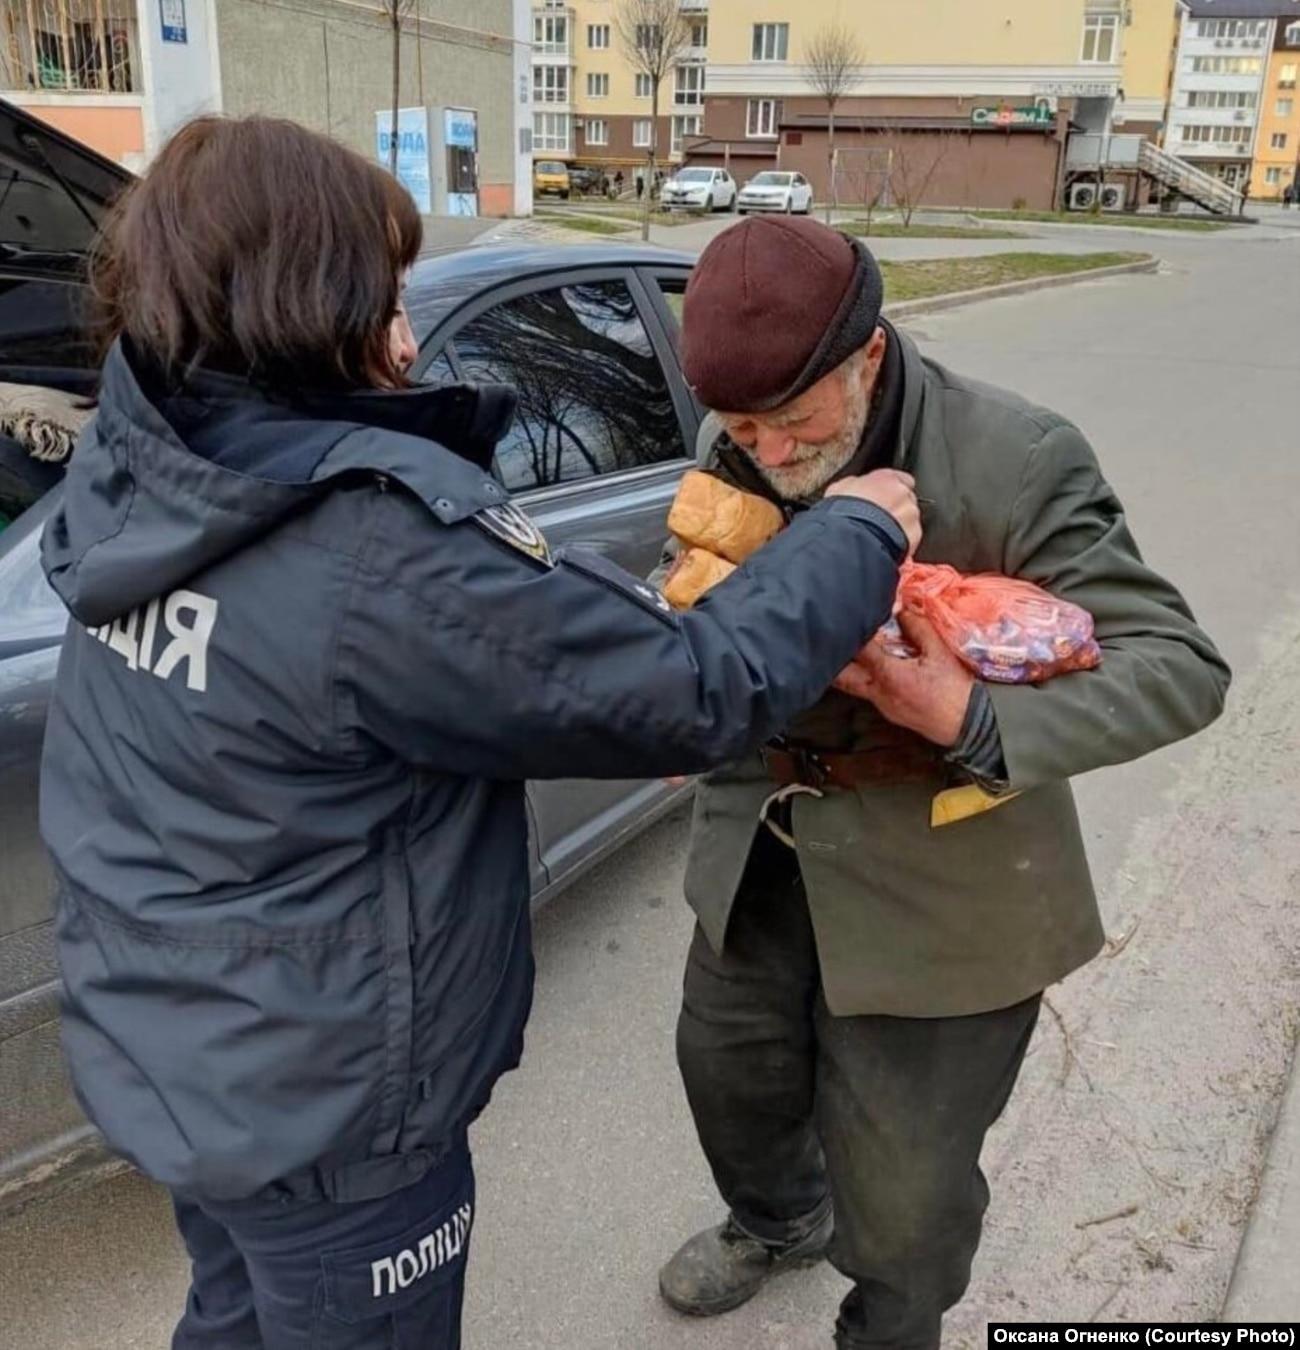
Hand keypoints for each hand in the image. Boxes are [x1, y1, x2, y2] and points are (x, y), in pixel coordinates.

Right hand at [825, 470, 920, 555]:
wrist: (850, 535)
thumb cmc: (844, 511)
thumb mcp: (839, 489)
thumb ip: (854, 485)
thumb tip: (852, 488)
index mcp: (887, 478)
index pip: (900, 478)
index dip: (890, 490)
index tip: (883, 498)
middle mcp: (903, 493)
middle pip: (906, 500)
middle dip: (894, 509)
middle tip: (877, 520)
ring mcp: (910, 514)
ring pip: (909, 520)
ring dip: (898, 526)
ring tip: (878, 536)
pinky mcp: (914, 535)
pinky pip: (910, 538)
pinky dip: (901, 542)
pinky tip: (884, 545)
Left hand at [832, 611, 973, 747]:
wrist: (970, 724)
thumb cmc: (956, 691)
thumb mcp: (940, 653)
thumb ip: (919, 628)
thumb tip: (904, 611)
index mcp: (889, 676)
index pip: (859, 651)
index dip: (851, 633)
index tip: (847, 620)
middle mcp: (880, 693)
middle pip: (842, 677)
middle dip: (834, 659)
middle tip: (832, 642)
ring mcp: (883, 706)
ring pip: (854, 687)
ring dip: (849, 671)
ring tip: (851, 653)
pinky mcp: (891, 713)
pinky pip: (870, 694)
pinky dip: (867, 680)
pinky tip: (876, 670)